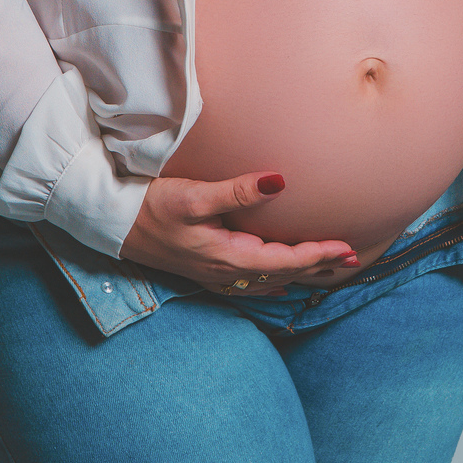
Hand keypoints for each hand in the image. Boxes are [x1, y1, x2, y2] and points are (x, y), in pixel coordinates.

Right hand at [119, 172, 363, 295]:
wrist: (112, 223)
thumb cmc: (151, 205)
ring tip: (323, 267)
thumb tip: (279, 181)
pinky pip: (249, 281)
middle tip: (350, 260)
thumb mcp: (194, 195)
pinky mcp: (203, 269)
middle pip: (281, 274)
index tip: (346, 249)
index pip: (285, 260)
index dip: (317, 255)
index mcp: (228, 255)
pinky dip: (272, 277)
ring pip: (267, 280)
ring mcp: (213, 274)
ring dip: (297, 273)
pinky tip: (276, 278)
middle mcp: (225, 271)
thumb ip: (237, 191)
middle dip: (316, 266)